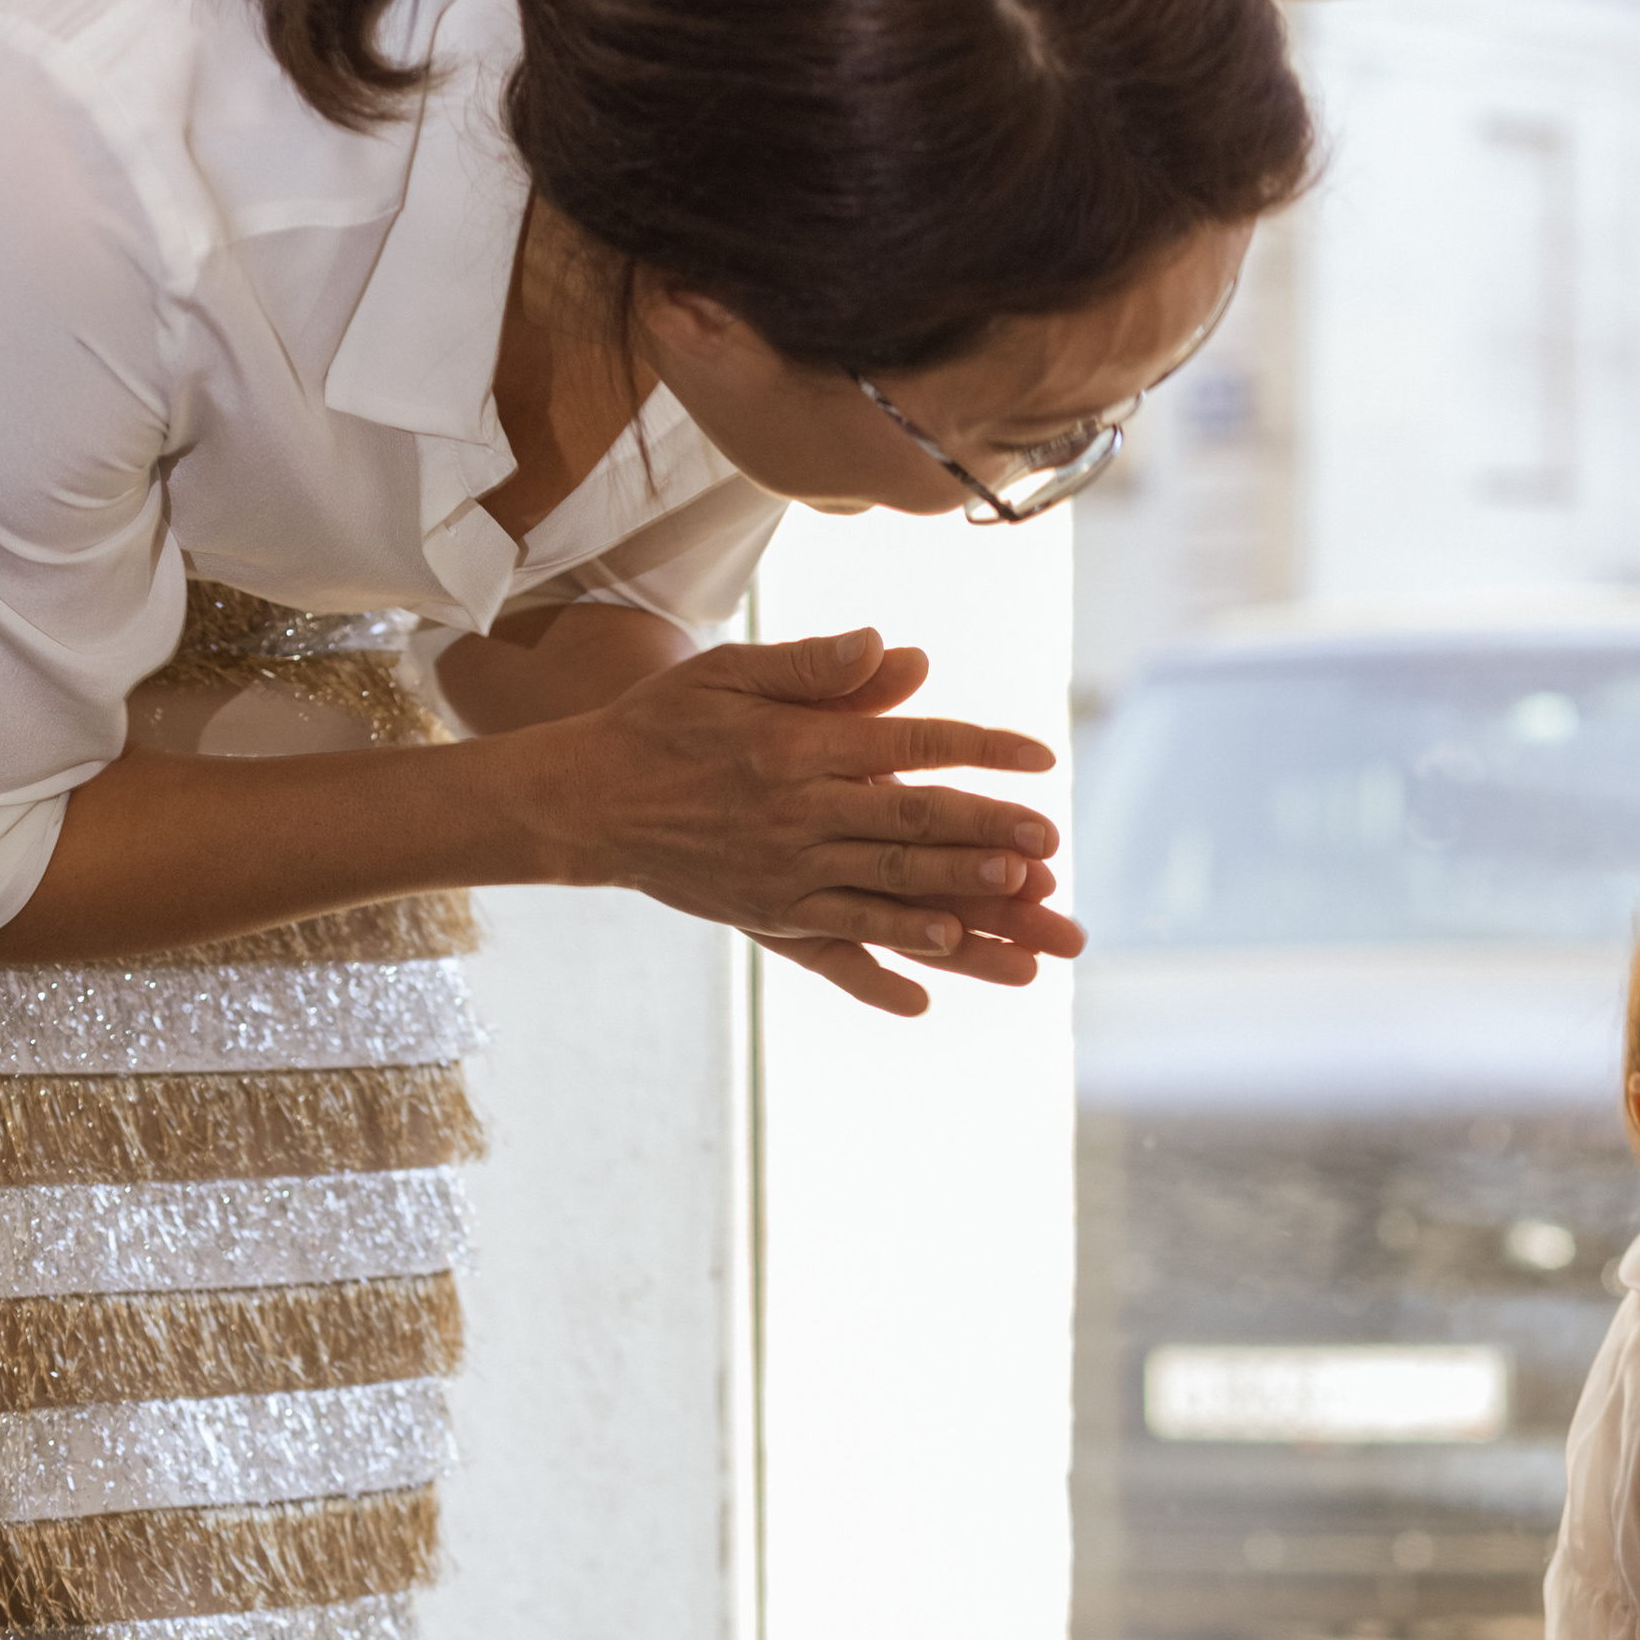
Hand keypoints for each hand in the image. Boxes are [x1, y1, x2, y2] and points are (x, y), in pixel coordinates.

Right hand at [541, 625, 1083, 1016]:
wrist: (589, 798)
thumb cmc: (668, 723)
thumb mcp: (731, 671)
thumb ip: (815, 664)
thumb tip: (897, 648)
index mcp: (799, 747)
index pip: (909, 744)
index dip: (980, 750)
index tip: (1042, 757)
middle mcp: (798, 815)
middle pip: (910, 824)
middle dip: (986, 832)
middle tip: (1050, 842)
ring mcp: (785, 875)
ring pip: (886, 891)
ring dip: (956, 900)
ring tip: (1017, 905)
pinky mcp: (769, 918)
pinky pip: (834, 951)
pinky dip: (881, 971)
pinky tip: (931, 991)